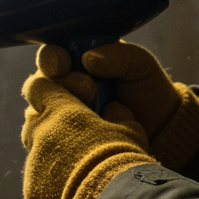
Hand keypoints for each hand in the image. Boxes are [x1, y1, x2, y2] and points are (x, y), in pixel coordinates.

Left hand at [21, 73, 155, 198]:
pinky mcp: (31, 191)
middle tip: (71, 137)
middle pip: (33, 120)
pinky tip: (72, 194)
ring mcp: (33, 163)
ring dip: (50, 157)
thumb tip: (113, 106)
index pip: (37, 87)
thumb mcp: (130, 129)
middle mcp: (40, 133)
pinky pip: (37, 183)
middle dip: (48, 125)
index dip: (47, 92)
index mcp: (60, 111)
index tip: (60, 98)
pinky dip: (51, 186)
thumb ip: (118, 113)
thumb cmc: (121, 158)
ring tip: (75, 170)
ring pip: (35, 153)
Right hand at [36, 42, 198, 170]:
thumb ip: (117, 55)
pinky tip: (81, 136)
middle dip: (58, 85)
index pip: (51, 57)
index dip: (52, 59)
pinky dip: (58, 138)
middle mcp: (62, 88)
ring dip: (58, 114)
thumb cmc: (149, 91)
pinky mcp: (62, 143)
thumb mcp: (139, 65)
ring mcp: (59, 117)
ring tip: (92, 113)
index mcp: (75, 62)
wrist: (161, 132)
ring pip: (37, 115)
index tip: (65, 64)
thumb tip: (88, 59)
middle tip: (89, 90)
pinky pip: (44, 142)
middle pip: (37, 86)